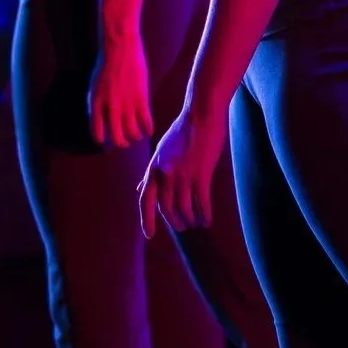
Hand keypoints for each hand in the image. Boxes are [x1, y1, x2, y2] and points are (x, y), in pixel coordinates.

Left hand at [87, 31, 152, 147]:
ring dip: (135, 137)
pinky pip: (146, 121)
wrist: (120, 50)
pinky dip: (148, 129)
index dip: (102, 141)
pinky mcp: (141, 99)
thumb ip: (99, 104)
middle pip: (116, 137)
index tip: (106, 143)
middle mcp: (110, 108)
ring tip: (137, 135)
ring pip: (132, 132)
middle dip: (121, 143)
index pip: (96, 132)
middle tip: (124, 143)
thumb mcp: (95, 87)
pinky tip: (149, 130)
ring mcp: (127, 104)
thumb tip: (103, 119)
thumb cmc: (106, 66)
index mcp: (96, 105)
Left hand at [139, 108, 226, 238]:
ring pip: (183, 208)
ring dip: (190, 220)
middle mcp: (165, 173)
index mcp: (154, 167)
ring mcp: (182, 174)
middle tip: (182, 228)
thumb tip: (140, 188)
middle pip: (165, 208)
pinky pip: (201, 202)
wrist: (201, 112)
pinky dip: (204, 214)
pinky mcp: (201, 173)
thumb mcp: (161, 151)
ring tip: (196, 224)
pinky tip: (208, 220)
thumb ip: (152, 172)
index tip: (149, 235)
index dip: (147, 219)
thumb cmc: (185, 130)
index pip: (145, 199)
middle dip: (173, 222)